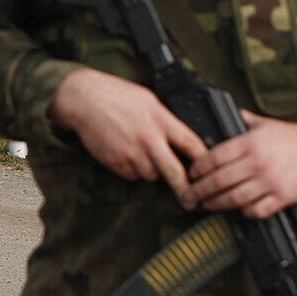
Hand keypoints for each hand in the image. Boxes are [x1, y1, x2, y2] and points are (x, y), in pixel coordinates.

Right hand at [50, 67, 207, 200]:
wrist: (84, 100)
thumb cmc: (116, 95)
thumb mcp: (149, 100)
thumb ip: (166, 120)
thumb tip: (181, 136)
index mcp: (161, 120)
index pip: (192, 144)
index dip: (206, 161)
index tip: (212, 172)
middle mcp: (148, 139)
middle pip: (175, 172)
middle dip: (186, 189)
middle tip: (193, 201)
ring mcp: (131, 153)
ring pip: (151, 174)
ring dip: (151, 170)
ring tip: (140, 151)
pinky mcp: (116, 162)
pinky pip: (131, 175)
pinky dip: (132, 169)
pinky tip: (125, 151)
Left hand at [186, 112, 296, 218]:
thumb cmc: (290, 136)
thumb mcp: (262, 123)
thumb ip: (240, 120)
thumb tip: (220, 112)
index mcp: (251, 143)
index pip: (215, 157)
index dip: (198, 168)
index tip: (190, 173)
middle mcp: (259, 163)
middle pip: (220, 180)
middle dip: (199, 190)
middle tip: (187, 196)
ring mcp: (272, 182)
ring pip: (235, 198)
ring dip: (216, 203)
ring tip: (205, 205)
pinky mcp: (284, 197)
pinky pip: (258, 210)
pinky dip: (244, 212)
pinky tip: (237, 209)